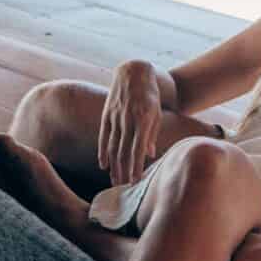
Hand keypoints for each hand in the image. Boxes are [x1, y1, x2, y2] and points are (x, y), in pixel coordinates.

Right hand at [98, 60, 160, 184]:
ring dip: (114, 166)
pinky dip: (103, 151)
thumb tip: (150, 155)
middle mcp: (128, 118)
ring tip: (114, 181)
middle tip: (122, 189)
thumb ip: (153, 134)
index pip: (138, 149)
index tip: (135, 182)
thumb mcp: (157, 113)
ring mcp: (116, 116)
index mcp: (144, 119)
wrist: (134, 72)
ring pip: (113, 146)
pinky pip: (104, 136)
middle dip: (123, 171)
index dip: (135, 167)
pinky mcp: (107, 113)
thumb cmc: (150, 95)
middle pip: (124, 151)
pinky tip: (103, 165)